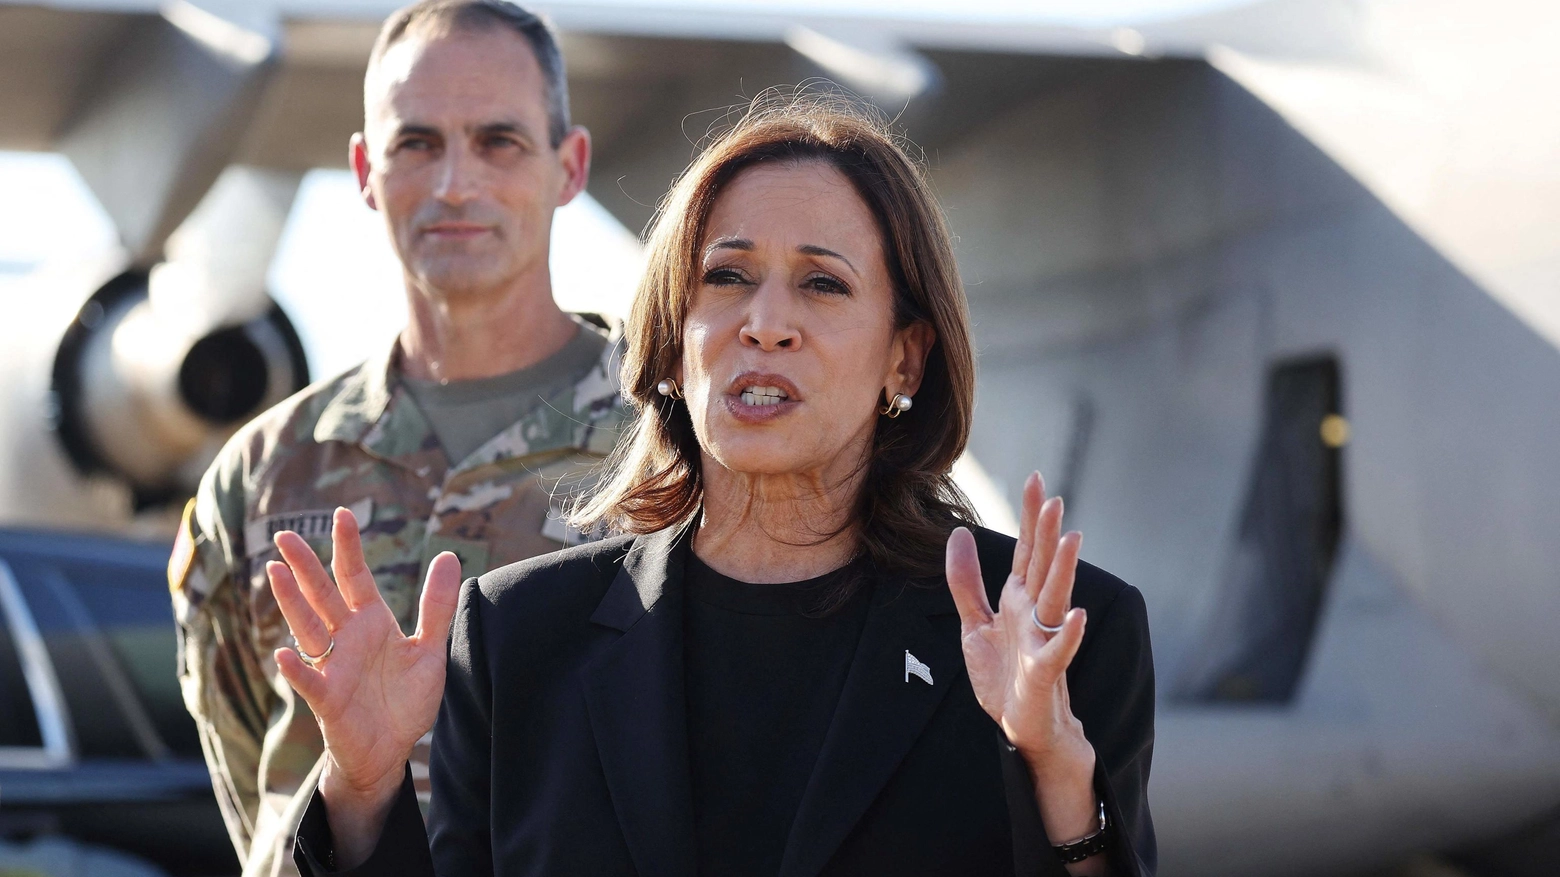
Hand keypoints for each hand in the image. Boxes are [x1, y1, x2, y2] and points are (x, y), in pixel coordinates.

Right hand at [268, 507, 460, 865]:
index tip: (343, 514)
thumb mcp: (429, 649)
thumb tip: (448, 556)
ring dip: (291, 603)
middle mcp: (347, 639)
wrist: (391, 750)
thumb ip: (436, 606)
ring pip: (308, 628)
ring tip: (275, 572)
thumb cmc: (404, 699)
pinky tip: (283, 653)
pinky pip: (310, 682)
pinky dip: (296, 669)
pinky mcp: (328, 700)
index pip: (356, 577)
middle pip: (323, 595)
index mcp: (371, 622)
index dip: (348, 548)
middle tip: (285, 534)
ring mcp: (334, 667)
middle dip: (305, 565)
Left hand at [947, 473, 1102, 862]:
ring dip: (1063, 570)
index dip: (1029, 516)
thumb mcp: (975, 624)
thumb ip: (966, 582)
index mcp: (1018, 600)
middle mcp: (1035, 614)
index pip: (1026, 550)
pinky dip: (1067, 634)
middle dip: (1046, 532)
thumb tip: (958, 534)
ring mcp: (1042, 641)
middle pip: (1041, 566)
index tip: (1035, 478)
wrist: (1020, 727)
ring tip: (1072, 538)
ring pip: (1054, 599)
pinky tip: (1076, 615)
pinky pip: (1058, 652)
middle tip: (1053, 497)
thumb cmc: (1004, 676)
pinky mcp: (1044, 674)